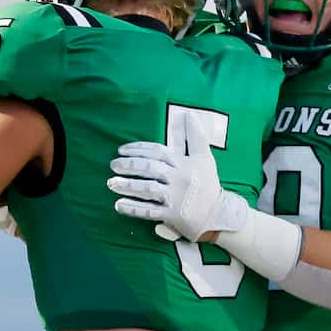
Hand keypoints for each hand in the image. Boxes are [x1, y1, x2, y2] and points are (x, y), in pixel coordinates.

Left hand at [107, 138, 232, 242]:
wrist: (218, 216)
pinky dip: (134, 208)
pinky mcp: (172, 216)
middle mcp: (178, 179)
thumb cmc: (208, 185)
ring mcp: (175, 199)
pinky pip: (150, 211)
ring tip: (111, 183)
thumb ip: (195, 137)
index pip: (158, 152)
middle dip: (129, 166)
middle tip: (113, 165)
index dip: (139, 149)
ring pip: (147, 189)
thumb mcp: (204, 158)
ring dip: (128, 186)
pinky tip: (119, 205)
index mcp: (184, 164)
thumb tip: (189, 114)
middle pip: (150, 169)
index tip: (122, 150)